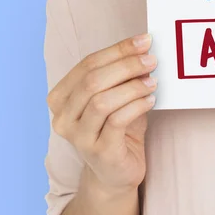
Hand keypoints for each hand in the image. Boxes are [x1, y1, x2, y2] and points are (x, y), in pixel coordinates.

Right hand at [47, 34, 157, 194]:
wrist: (116, 173)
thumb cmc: (117, 129)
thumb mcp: (116, 97)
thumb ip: (122, 76)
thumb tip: (144, 50)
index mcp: (62, 97)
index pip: (87, 64)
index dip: (118, 50)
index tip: (145, 41)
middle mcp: (63, 117)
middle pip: (92, 80)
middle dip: (126, 65)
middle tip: (152, 60)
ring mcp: (78, 136)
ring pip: (102, 101)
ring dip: (132, 87)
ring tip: (153, 82)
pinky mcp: (98, 151)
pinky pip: (117, 121)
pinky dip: (136, 106)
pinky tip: (151, 100)